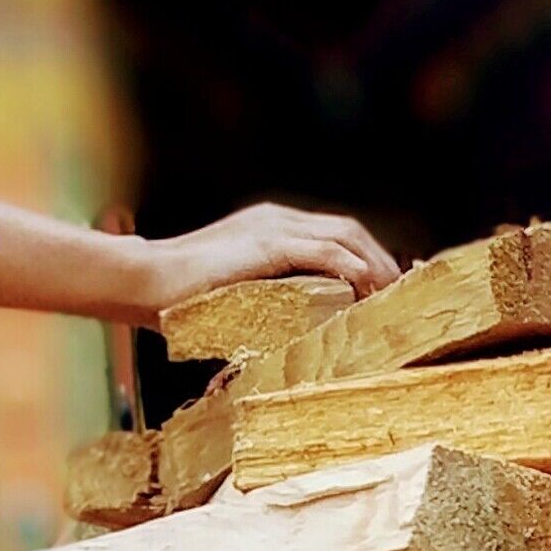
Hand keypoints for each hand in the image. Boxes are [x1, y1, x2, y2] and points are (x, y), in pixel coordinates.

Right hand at [130, 202, 402, 323]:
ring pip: (343, 236)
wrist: (144, 282)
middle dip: (383, 260)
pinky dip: (350, 267)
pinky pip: (321, 250)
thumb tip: (307, 331)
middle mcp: (277, 219)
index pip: (337, 235)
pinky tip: (369, 286)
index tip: (392, 289)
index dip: (369, 259)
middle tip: (405, 294)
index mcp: (273, 227)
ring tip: (395, 295)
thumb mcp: (242, 295)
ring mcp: (271, 227)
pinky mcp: (264, 243)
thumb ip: (276, 300)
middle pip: (349, 231)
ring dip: (375, 265)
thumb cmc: (185, 299)